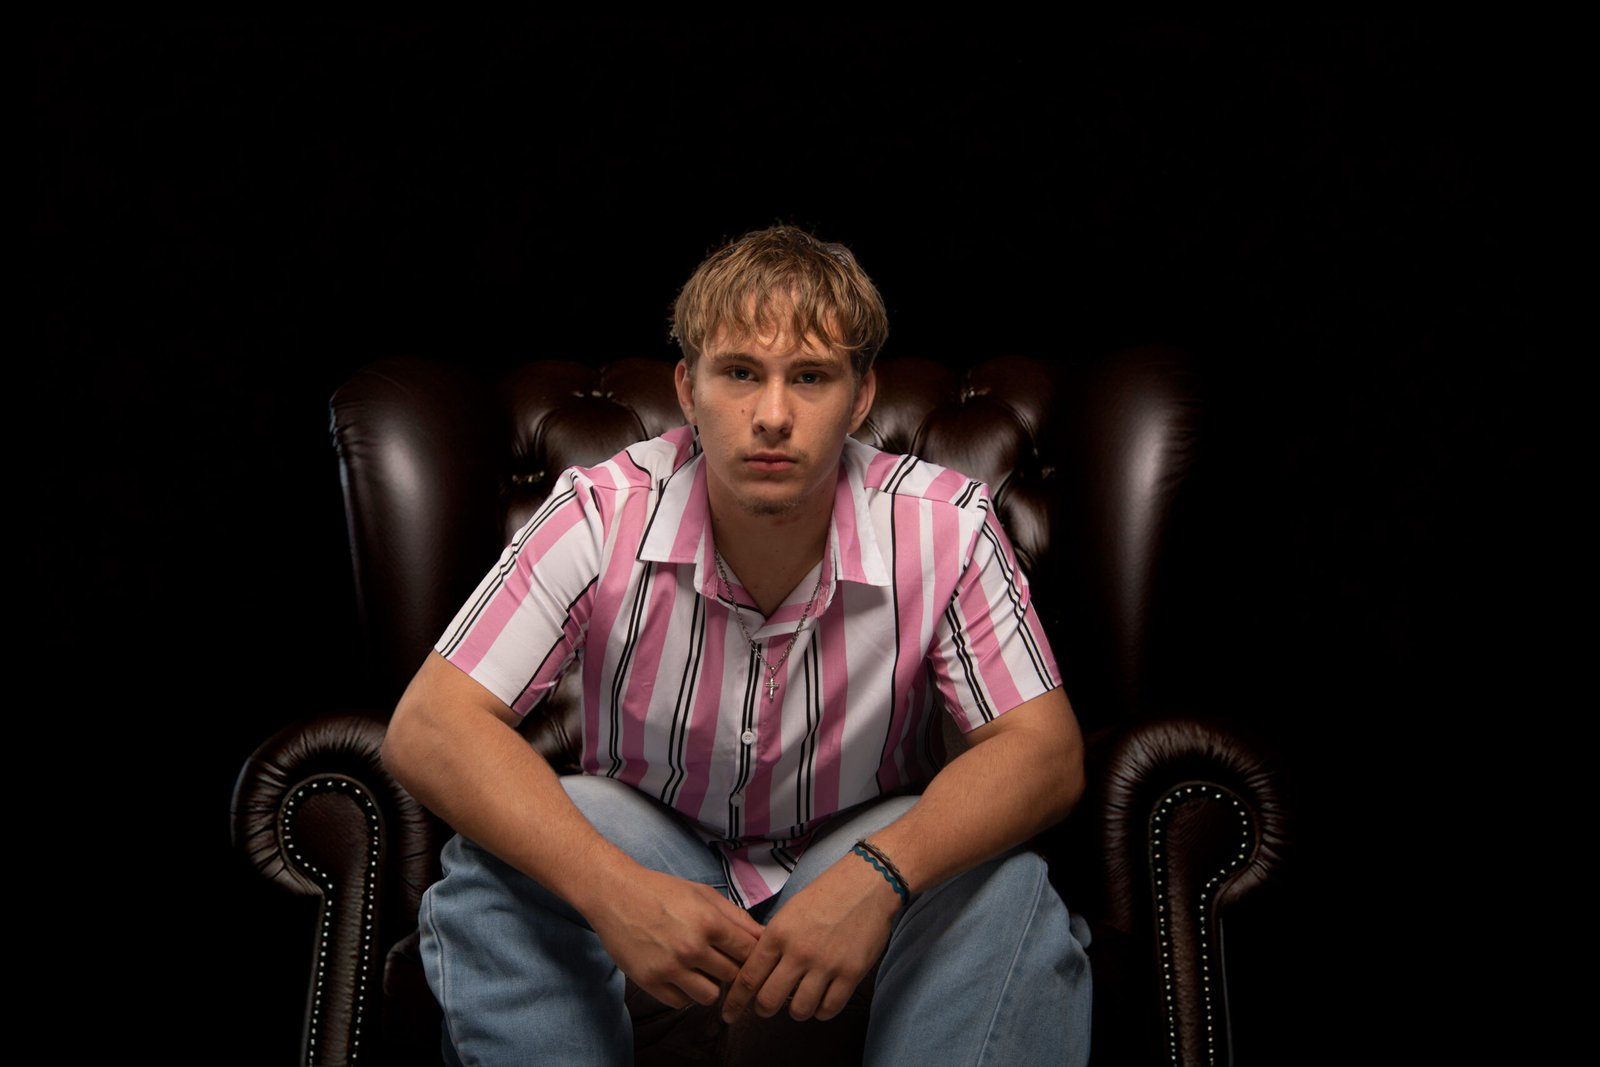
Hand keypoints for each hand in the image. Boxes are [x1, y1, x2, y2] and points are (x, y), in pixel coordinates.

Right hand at [583, 866, 764, 1008]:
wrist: (615, 895)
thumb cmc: (661, 891)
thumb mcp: (702, 894)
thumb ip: (735, 917)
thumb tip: (763, 937)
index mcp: (709, 922)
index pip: (749, 952)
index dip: (750, 954)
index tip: (743, 953)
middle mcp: (692, 948)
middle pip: (733, 976)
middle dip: (730, 969)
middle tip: (720, 959)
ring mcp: (670, 967)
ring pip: (710, 996)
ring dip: (709, 985)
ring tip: (699, 969)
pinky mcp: (650, 981)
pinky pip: (681, 1003)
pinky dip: (683, 992)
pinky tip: (679, 975)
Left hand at [721, 851, 901, 1022]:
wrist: (868, 882)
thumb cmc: (827, 893)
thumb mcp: (789, 911)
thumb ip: (772, 941)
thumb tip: (755, 971)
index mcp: (778, 933)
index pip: (748, 977)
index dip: (735, 1001)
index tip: (728, 1013)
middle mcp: (798, 951)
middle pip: (768, 1000)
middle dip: (763, 1009)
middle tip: (766, 1007)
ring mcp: (826, 964)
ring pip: (799, 1011)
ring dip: (795, 1010)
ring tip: (798, 1000)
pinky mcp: (851, 973)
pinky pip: (828, 1009)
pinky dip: (821, 1011)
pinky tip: (821, 1000)